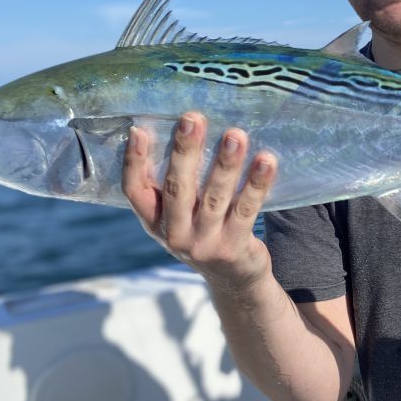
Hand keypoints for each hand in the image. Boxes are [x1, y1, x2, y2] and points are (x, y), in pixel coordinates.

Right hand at [121, 111, 276, 292]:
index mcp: (155, 222)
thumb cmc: (204, 231)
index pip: (134, 191)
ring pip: (215, 197)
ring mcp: (204, 244)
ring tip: (235, 134)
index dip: (133, 162)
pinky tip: (266, 160)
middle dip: (185, 151)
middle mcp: (175, 235)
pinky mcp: (234, 247)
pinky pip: (247, 209)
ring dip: (225, 164)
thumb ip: (175, 183)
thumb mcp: (180, 215)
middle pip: (177, 188)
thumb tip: (184, 128)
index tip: (139, 131)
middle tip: (192, 119)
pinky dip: (256, 184)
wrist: (234, 280)